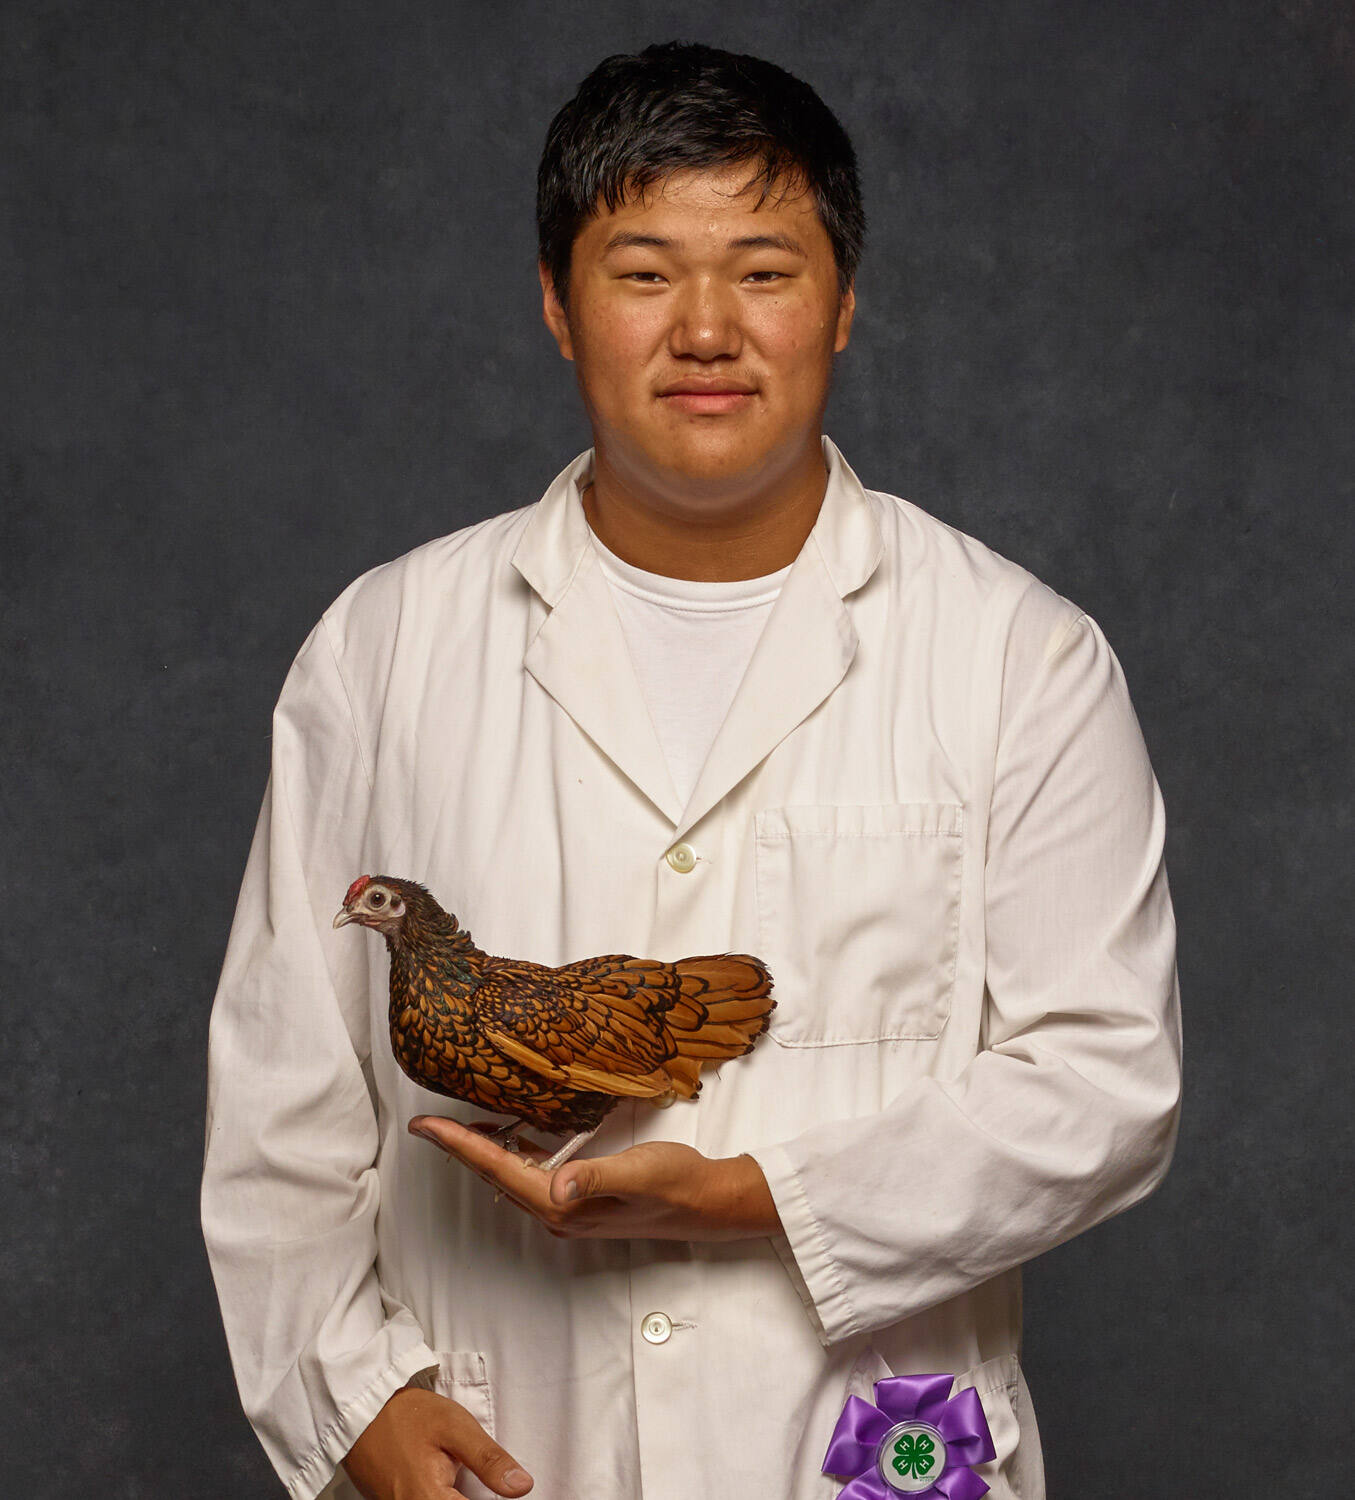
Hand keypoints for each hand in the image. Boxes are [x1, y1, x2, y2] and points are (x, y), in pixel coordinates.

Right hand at [341, 1384, 531, 1499]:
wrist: (361, 1411)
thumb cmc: (407, 1416)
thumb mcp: (455, 1427)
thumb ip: (488, 1460)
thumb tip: (523, 1486)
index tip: (503, 1490)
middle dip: (476, 1496)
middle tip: (474, 1476)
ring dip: (458, 1496)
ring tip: (457, 1473)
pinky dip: (443, 1496)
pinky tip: (449, 1485)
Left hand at [408, 1116, 781, 1240]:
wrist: (706, 1204)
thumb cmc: (676, 1183)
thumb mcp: (641, 1172)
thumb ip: (599, 1176)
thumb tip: (558, 1185)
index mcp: (564, 1205)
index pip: (499, 1169)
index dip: (459, 1146)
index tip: (425, 1127)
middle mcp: (558, 1212)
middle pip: (495, 1176)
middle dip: (458, 1150)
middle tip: (425, 1123)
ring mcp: (568, 1209)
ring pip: (510, 1177)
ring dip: (482, 1153)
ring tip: (454, 1128)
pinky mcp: (580, 1199)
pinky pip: (530, 1176)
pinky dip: (510, 1155)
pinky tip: (509, 1138)